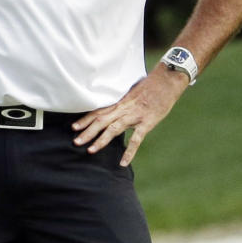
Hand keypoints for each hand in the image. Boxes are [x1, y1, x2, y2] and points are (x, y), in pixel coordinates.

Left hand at [72, 67, 188, 165]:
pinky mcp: (147, 122)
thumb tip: (116, 107)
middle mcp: (124, 108)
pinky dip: (129, 151)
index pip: (99, 111)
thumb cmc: (152, 85)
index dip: (85, 119)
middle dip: (88, 132)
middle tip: (75, 142)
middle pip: (101, 121)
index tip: (74, 127)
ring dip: (101, 140)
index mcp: (120, 102)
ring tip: (91, 151)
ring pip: (114, 129)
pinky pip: (137, 139)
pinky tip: (123, 163)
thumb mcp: (133, 92)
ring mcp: (135, 115)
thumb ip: (124, 102)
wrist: (167, 79)